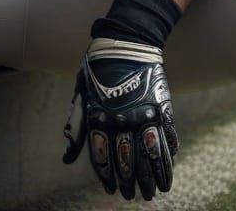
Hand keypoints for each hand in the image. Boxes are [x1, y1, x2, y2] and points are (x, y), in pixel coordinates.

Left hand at [64, 38, 177, 200]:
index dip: (108, 176)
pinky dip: (169, 155)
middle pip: (128, 161)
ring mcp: (145, 113)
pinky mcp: (163, 106)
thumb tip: (67, 159)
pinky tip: (168, 168)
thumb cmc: (98, 68)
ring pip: (151, 155)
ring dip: (154, 176)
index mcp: (100, 117)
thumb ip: (77, 126)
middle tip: (133, 194)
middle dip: (131, 182)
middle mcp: (123, 119)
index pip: (103, 157)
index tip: (112, 189)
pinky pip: (168, 137)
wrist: (126, 40)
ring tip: (156, 191)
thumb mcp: (81, 94)